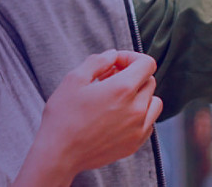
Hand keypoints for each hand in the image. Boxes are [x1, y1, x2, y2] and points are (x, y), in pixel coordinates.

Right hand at [15, 50, 162, 185]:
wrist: (58, 155)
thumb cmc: (64, 116)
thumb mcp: (75, 79)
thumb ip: (98, 61)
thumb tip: (113, 56)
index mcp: (123, 89)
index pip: (147, 63)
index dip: (131, 57)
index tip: (115, 63)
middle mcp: (136, 109)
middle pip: (149, 81)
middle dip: (132, 75)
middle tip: (109, 79)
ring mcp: (138, 129)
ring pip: (154, 102)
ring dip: (140, 95)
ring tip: (117, 97)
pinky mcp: (134, 144)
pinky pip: (149, 122)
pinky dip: (140, 115)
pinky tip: (119, 115)